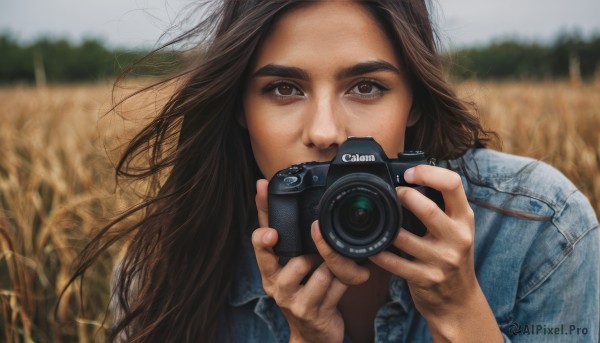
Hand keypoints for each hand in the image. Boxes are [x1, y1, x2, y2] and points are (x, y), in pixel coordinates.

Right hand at [251, 179, 346, 342]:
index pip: (260, 246)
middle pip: (293, 261)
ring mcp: (295, 302)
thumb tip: (263, 184)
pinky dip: (347, 280)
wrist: (313, 334)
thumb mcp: (289, 262)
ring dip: (334, 264)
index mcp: (268, 269)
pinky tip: (351, 277)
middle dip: (314, 250)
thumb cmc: (302, 290)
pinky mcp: (315, 313)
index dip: (264, 236)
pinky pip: (336, 288)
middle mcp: (277, 286)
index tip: (272, 231)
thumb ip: (282, 229)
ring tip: (338, 262)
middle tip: (323, 240)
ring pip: (320, 272)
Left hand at [369, 165, 500, 340]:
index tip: (410, 173)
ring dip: (387, 227)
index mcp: (464, 218)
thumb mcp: (456, 228)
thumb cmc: (452, 255)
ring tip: (379, 218)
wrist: (459, 300)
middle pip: (428, 209)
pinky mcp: (425, 278)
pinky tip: (372, 246)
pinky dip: (379, 253)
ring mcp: (442, 260)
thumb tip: (409, 178)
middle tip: (392, 194)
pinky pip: (394, 263)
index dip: (428, 172)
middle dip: (404, 196)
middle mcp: (457, 237)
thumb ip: (441, 206)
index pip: (453, 184)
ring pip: (404, 237)